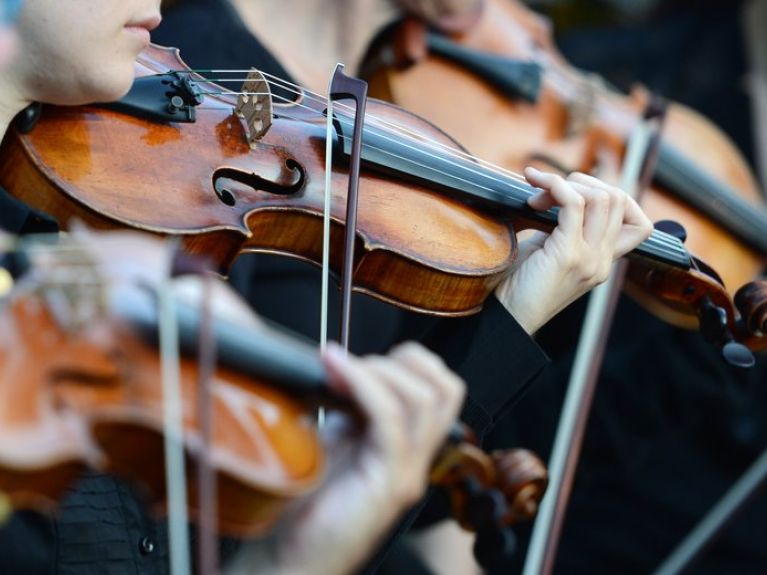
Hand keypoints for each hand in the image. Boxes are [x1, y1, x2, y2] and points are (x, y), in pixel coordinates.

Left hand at [226, 342, 464, 574]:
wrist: (289, 559)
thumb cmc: (306, 507)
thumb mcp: (333, 442)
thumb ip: (350, 409)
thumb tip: (343, 365)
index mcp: (405, 448)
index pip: (438, 389)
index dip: (404, 361)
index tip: (355, 357)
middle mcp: (415, 461)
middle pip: (445, 389)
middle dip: (401, 359)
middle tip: (353, 362)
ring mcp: (406, 473)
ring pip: (425, 399)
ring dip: (379, 369)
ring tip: (339, 366)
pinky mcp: (389, 485)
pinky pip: (390, 420)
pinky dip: (363, 384)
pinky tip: (336, 373)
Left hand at [494, 167, 652, 333]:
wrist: (505, 318)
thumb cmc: (518, 285)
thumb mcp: (549, 251)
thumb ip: (564, 228)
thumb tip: (562, 191)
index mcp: (602, 262)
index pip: (638, 222)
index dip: (612, 195)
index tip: (576, 192)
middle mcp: (602, 261)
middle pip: (619, 199)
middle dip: (582, 182)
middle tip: (545, 195)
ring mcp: (589, 259)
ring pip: (602, 197)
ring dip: (566, 184)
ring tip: (537, 197)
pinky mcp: (568, 255)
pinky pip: (573, 204)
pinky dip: (555, 187)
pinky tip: (536, 189)